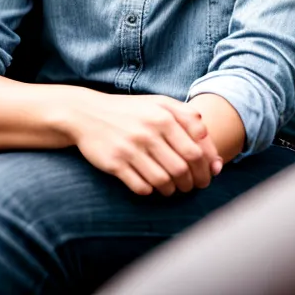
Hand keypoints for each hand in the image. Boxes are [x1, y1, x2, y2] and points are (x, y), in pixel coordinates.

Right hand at [68, 92, 222, 196]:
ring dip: (173, 190)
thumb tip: (207, 138)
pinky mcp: (114, 164)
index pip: (196, 151)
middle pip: (182, 169)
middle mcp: (147, 132)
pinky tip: (151, 186)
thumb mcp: (158, 103)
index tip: (207, 175)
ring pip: (163, 182)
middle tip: (192, 186)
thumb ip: (186, 115)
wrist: (86, 113)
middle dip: (192, 183)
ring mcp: (130, 149)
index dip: (206, 168)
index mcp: (163, 117)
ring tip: (173, 188)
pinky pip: (141, 187)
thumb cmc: (129, 110)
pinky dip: (151, 191)